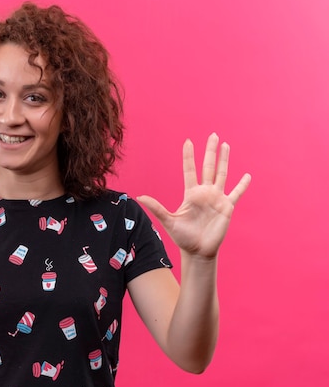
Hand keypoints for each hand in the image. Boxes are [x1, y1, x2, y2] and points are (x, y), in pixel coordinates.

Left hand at [137, 133, 250, 258]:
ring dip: (224, 160)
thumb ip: (156, 207)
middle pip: (208, 167)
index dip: (189, 156)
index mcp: (190, 194)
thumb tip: (139, 196)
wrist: (198, 251)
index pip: (189, 170)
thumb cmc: (182, 237)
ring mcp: (216, 199)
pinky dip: (242, 185)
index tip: (188, 141)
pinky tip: (247, 176)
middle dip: (210, 151)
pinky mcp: (227, 207)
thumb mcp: (168, 220)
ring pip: (222, 174)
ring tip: (226, 145)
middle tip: (213, 135)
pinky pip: (236, 194)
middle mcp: (204, 193)